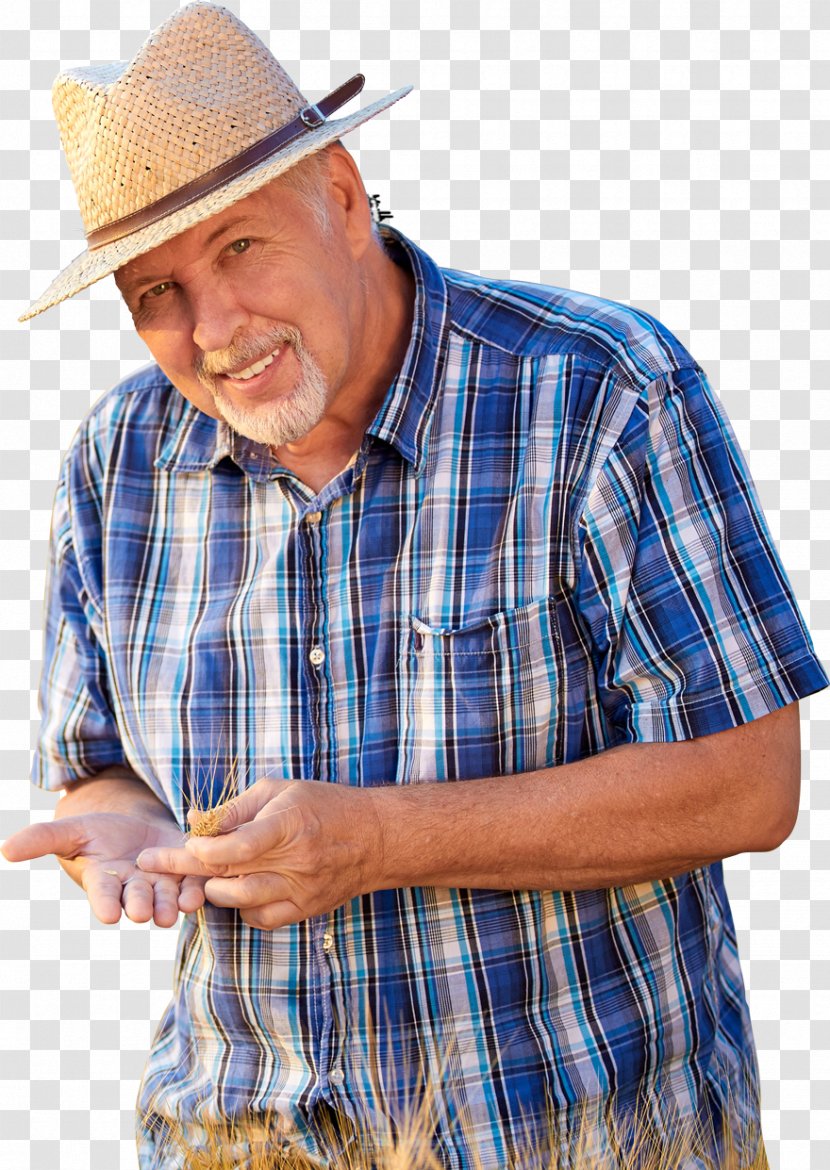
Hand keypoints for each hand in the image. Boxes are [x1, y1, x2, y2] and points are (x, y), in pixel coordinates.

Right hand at [2, 813, 206, 926]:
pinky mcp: (186, 873)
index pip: (103, 896)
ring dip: (174, 903)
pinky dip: (198, 887)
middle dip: (142, 905)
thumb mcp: (71, 831)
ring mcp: (162, 884)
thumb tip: (5, 848)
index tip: (110, 914)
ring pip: (168, 898)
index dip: (106, 905)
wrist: (135, 828)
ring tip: (178, 907)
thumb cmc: (99, 833)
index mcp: (105, 882)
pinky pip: (193, 884)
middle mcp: (134, 889)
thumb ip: (42, 839)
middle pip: (138, 900)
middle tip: (144, 912)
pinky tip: (202, 889)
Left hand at [135, 779, 383, 929]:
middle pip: (230, 875)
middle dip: (186, 871)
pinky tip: (237, 890)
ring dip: (212, 890)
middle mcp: (296, 862)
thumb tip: (194, 822)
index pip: (237, 847)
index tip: (183, 845)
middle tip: (154, 865)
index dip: (202, 850)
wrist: (375, 838)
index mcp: (289, 825)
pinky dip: (240, 907)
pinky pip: (260, 918)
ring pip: (240, 902)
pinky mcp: (305, 909)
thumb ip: (235, 809)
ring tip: (201, 876)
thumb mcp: (280, 791)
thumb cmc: (324, 805)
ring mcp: (301, 890)